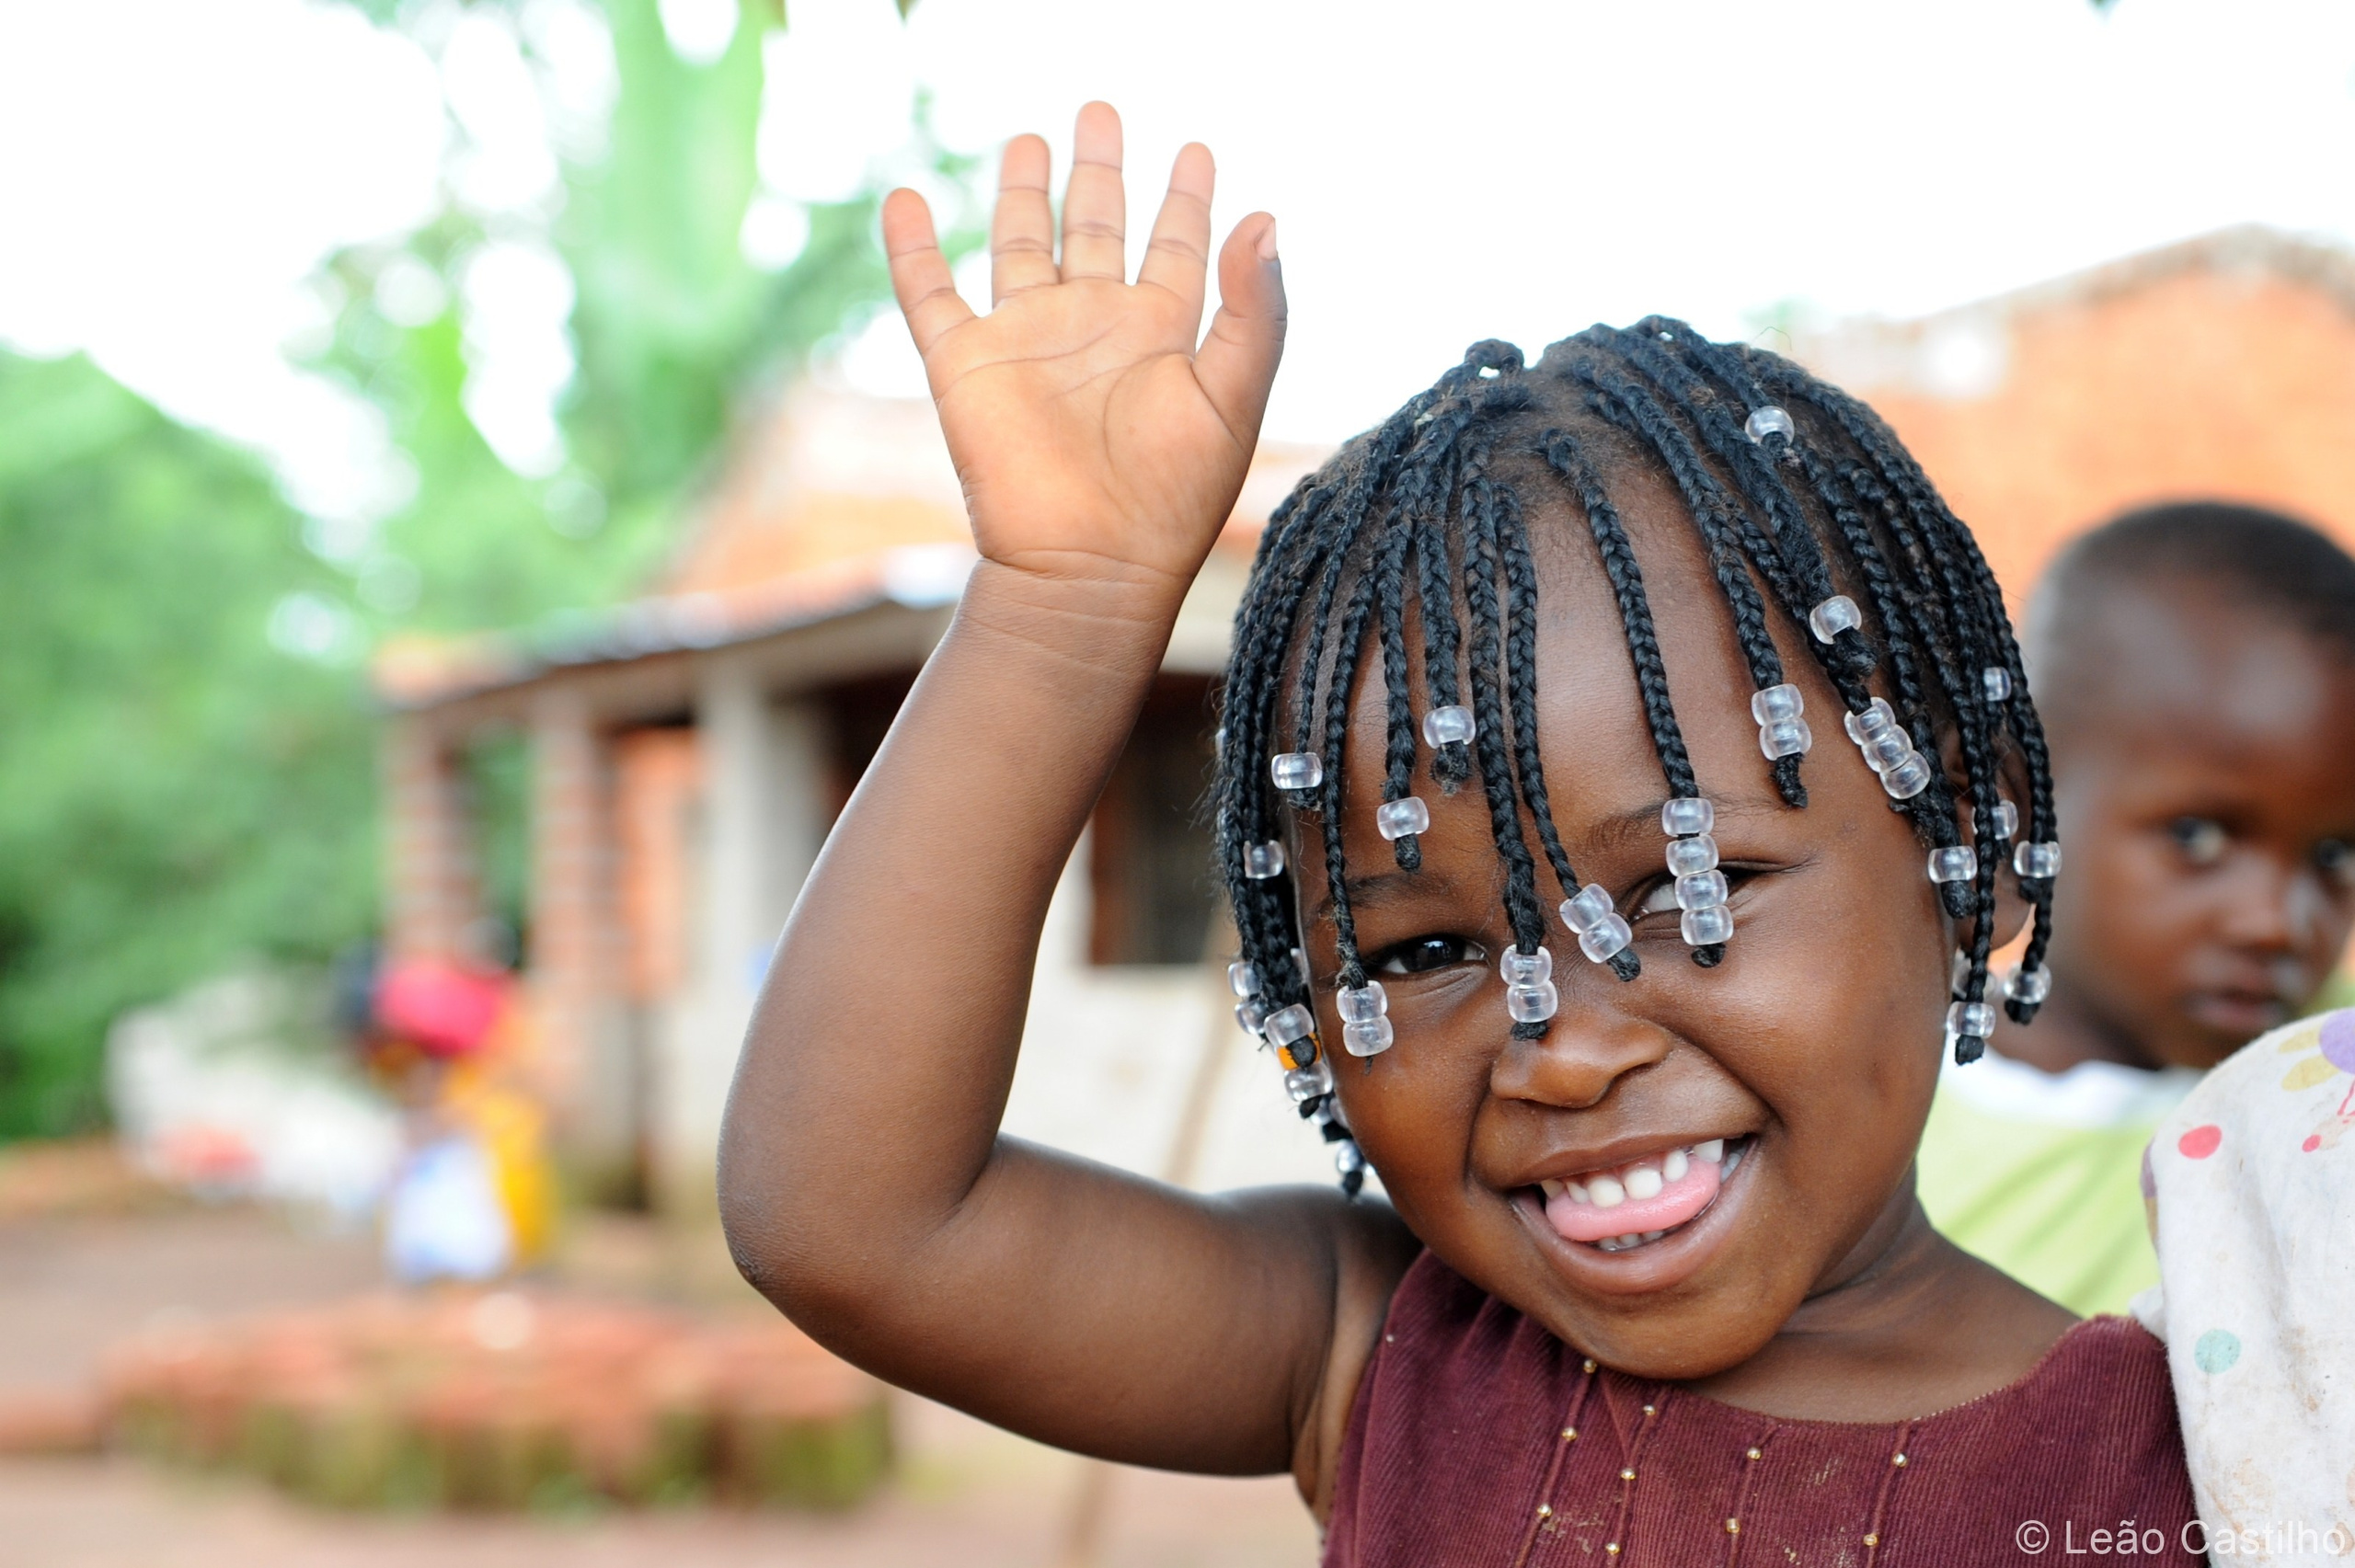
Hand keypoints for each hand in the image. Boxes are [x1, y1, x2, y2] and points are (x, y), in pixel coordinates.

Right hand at [883, 102, 1285, 596]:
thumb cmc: (1174, 502)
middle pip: (1098, 226)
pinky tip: (906, 201)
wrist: (1090, 571)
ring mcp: (1028, 342)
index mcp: (1162, 334)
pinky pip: (930, 294)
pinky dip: (914, 249)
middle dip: (1101, 170)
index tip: (1195, 148)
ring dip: (1024, 191)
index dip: (1187, 197)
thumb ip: (1256, 310)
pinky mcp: (966, 367)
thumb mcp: (1234, 397)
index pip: (1178, 245)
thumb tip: (1267, 216)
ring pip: (1022, 244)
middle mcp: (1095, 328)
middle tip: (1100, 110)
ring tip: (1028, 137)